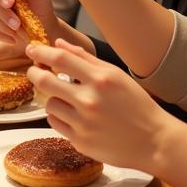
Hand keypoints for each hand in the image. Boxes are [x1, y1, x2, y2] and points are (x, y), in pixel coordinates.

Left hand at [26, 39, 172, 171]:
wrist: (154, 142)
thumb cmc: (136, 105)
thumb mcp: (115, 75)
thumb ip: (85, 58)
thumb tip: (58, 44)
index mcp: (101, 80)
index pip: (60, 59)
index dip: (41, 52)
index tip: (31, 49)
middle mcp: (90, 101)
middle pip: (44, 81)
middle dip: (34, 73)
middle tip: (34, 71)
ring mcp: (84, 124)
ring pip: (49, 104)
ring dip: (53, 98)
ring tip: (67, 98)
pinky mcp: (80, 142)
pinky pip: (55, 123)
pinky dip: (59, 117)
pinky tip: (74, 116)